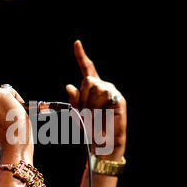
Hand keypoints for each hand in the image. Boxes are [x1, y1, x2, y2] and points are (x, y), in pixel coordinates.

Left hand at [65, 40, 126, 159]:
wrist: (103, 144)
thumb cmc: (91, 129)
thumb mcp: (78, 113)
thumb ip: (74, 100)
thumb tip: (69, 86)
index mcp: (93, 89)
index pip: (87, 69)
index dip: (81, 56)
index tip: (76, 43)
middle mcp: (103, 87)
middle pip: (86, 80)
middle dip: (82, 98)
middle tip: (86, 113)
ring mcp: (111, 92)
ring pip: (92, 86)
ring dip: (89, 103)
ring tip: (94, 116)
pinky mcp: (117, 98)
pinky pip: (102, 93)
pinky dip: (97, 106)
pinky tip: (101, 115)